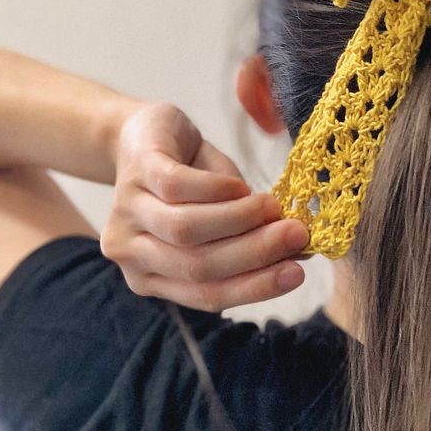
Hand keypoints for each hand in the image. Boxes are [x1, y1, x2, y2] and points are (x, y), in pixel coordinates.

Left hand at [100, 101, 310, 309]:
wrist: (141, 135)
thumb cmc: (187, 181)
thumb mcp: (220, 216)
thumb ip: (251, 236)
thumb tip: (302, 251)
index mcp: (150, 277)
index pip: (205, 295)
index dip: (254, 287)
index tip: (298, 274)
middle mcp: (130, 252)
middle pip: (197, 266)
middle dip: (255, 254)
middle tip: (297, 235)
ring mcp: (128, 212)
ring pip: (186, 231)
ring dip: (240, 221)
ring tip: (274, 208)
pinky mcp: (137, 171)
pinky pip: (178, 187)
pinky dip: (217, 190)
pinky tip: (240, 186)